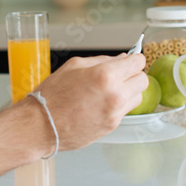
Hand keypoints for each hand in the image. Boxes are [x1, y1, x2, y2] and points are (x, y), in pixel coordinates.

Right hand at [28, 53, 147, 150]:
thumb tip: (122, 59)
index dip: (134, 60)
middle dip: (133, 75)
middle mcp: (115, 94)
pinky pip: (125, 110)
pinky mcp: (112, 126)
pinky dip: (119, 105)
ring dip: (129, 91)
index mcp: (106, 75)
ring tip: (110, 90)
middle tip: (120, 75)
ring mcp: (115, 112)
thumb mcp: (74, 65)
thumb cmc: (52, 95)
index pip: (138, 62)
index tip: (128, 61)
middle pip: (143, 80)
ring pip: (138, 97)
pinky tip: (102, 103)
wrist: (42, 125)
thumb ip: (102, 60)